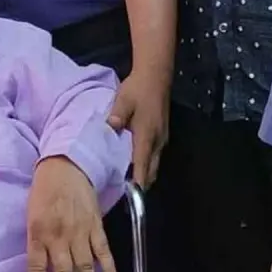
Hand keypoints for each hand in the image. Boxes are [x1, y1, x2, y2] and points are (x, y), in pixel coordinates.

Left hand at [27, 156, 114, 271]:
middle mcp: (59, 236)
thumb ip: (36, 241)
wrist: (65, 167)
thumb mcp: (31, 215)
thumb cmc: (44, 190)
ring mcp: (79, 233)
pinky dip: (109, 269)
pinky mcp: (96, 228)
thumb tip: (42, 265)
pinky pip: (104, 253)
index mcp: (38, 233)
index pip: (36, 267)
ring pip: (85, 268)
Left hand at [107, 70, 169, 188]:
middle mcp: (158, 141)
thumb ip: (116, 116)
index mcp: (147, 136)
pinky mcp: (161, 135)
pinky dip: (145, 164)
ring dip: (143, 174)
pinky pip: (154, 156)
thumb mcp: (123, 101)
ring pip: (154, 164)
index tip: (130, 195)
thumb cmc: (138, 90)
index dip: (137, 182)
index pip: (143, 165)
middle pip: (150, 170)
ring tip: (125, 182)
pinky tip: (132, 164)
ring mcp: (161, 139)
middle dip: (140, 183)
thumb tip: (109, 128)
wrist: (156, 76)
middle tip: (122, 191)